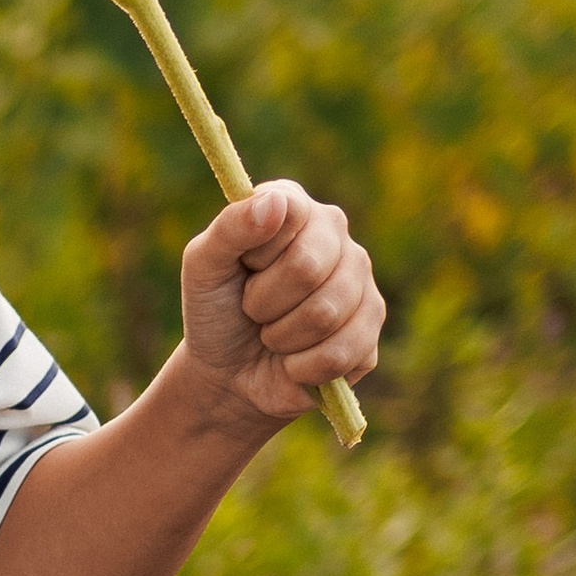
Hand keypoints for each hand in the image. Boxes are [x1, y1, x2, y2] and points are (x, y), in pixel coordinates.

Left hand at [178, 180, 383, 431]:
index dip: (257, 254)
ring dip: (281, 338)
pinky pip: (341, 352)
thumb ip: (230, 228)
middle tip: (253, 310)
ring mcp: (361, 281)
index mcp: (294, 207)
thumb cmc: (215, 311)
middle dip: (263, 303)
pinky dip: (302, 368)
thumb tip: (273, 200)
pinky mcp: (371, 329)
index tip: (244, 268)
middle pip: (307, 268)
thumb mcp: (204, 266)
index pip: (290, 214)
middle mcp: (335, 235)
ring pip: (325, 314)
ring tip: (272, 335)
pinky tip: (295, 362)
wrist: (228, 375)